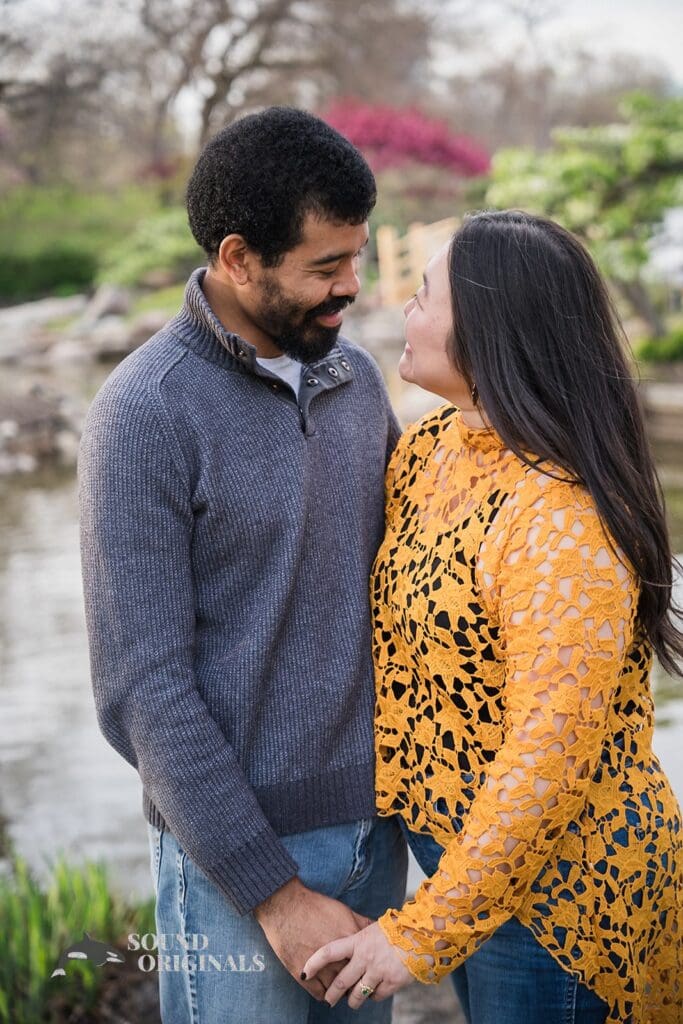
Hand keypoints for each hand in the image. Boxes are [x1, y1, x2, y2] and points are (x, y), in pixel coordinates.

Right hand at [254, 877, 371, 1000]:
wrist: (286, 906)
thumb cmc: (315, 906)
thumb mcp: (343, 911)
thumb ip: (361, 924)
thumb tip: (375, 931)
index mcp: (351, 941)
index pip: (367, 964)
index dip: (367, 969)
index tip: (366, 971)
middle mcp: (338, 957)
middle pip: (354, 981)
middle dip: (356, 985)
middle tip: (355, 985)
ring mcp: (321, 968)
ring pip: (337, 992)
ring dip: (339, 993)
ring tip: (339, 991)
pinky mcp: (303, 975)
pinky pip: (319, 994)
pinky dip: (323, 995)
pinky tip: (325, 992)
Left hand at [302, 920, 413, 1007]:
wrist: (422, 933)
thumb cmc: (396, 929)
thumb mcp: (373, 928)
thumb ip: (359, 938)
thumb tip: (344, 945)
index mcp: (359, 940)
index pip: (329, 952)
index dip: (314, 962)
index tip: (304, 972)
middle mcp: (366, 957)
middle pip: (341, 982)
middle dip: (331, 994)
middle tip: (328, 1000)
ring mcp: (379, 971)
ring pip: (358, 995)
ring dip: (352, 1001)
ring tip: (352, 1002)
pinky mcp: (392, 982)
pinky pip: (376, 996)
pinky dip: (374, 996)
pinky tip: (374, 992)